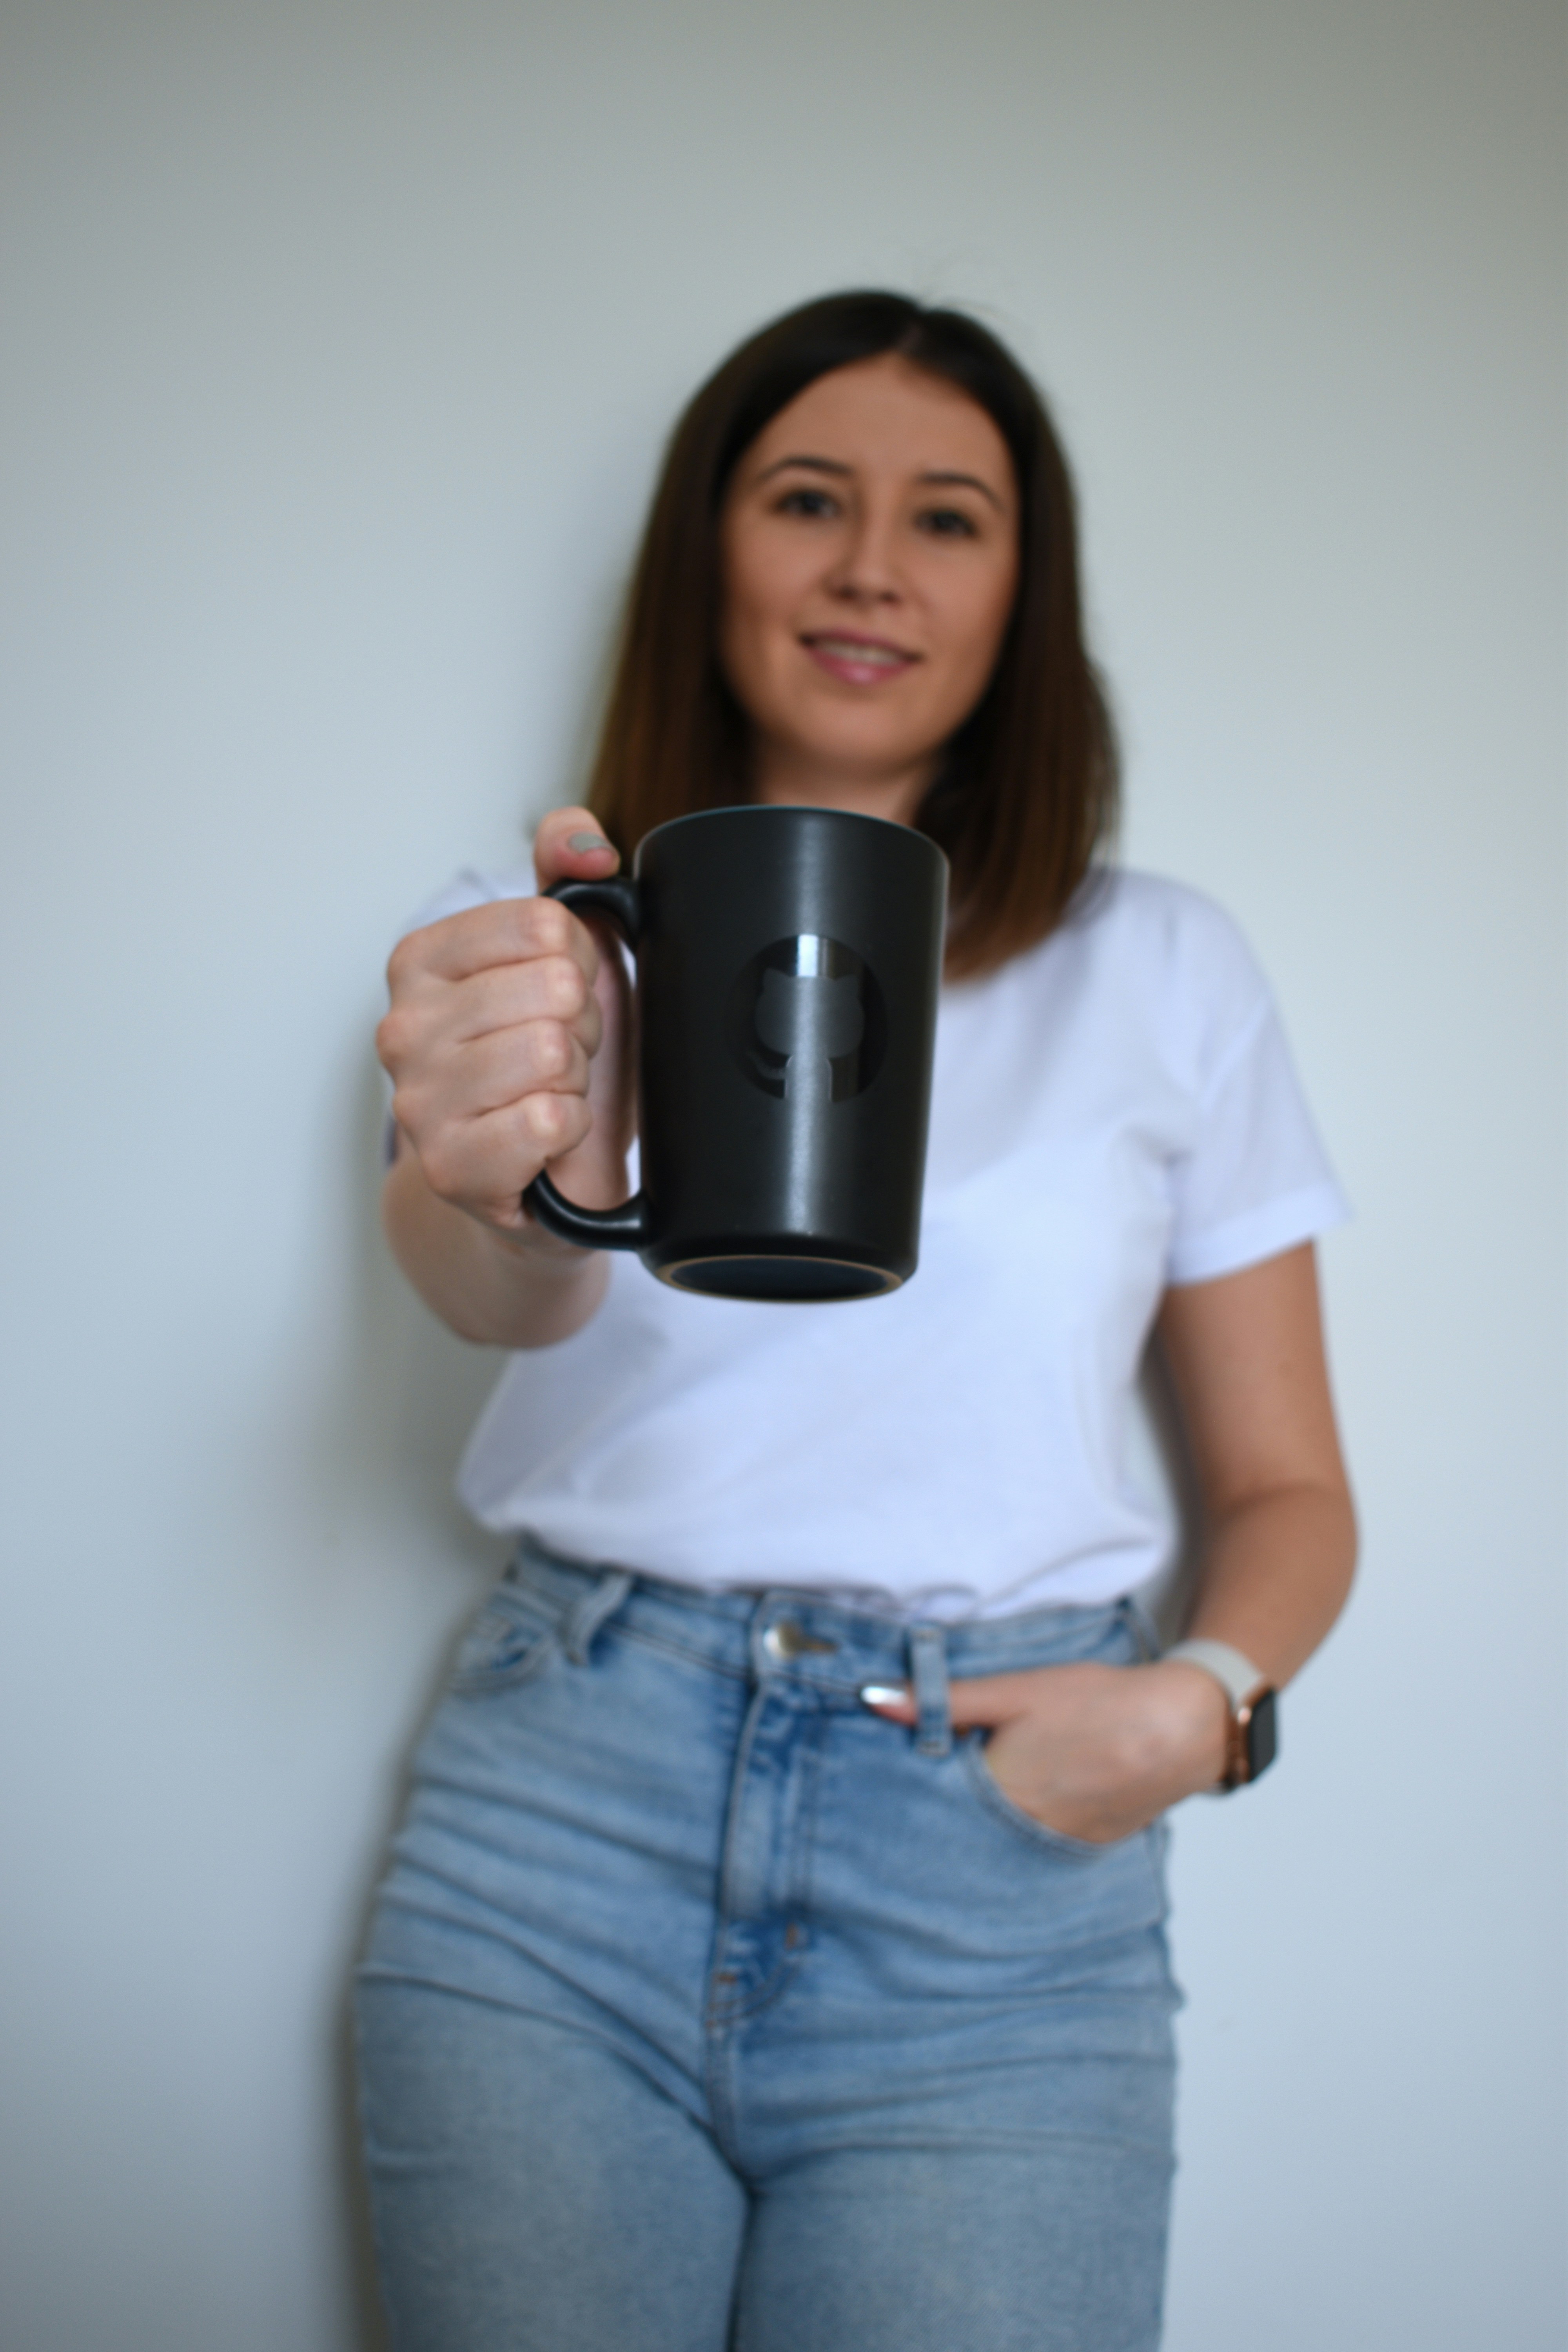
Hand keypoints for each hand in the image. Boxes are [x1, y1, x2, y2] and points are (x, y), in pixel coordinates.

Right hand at [376, 808, 632, 1250]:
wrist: (544, 1173)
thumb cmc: (551, 1060)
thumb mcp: (570, 955)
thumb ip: (568, 874)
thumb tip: (585, 846)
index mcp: (421, 961)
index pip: (543, 924)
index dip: (579, 963)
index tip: (562, 997)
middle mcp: (401, 1027)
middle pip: (551, 989)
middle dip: (579, 1026)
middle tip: (558, 1055)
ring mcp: (417, 1101)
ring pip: (549, 1053)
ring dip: (573, 1079)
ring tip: (549, 1092)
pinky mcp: (450, 1167)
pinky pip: (547, 1120)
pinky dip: (568, 1130)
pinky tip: (544, 1138)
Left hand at [864, 1660, 1230, 1843]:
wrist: (1179, 1728)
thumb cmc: (1097, 1703)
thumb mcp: (1014, 1690)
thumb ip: (945, 1700)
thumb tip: (875, 1700)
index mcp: (997, 1792)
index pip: (930, 1806)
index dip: (911, 1789)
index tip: (895, 1773)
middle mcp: (1023, 1832)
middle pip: (962, 1828)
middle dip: (945, 1807)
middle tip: (937, 1780)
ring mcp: (1056, 1846)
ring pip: (999, 1839)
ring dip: (985, 1820)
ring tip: (989, 1784)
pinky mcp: (1084, 1847)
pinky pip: (1036, 1843)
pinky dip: (1024, 1824)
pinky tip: (1031, 1794)